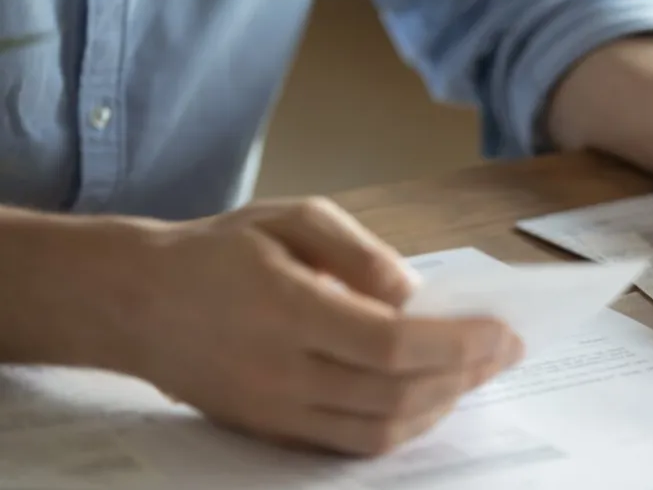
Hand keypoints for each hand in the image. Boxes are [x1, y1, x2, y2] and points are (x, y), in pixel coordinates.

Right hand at [108, 198, 522, 455]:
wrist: (134, 302)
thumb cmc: (218, 251)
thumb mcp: (291, 219)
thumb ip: (360, 252)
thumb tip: (417, 296)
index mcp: (287, 309)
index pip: (392, 345)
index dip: (458, 344)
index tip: (504, 330)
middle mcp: (282, 370)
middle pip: (396, 394)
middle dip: (465, 375)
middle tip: (505, 350)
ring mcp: (275, 410)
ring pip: (378, 430)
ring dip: (440, 406)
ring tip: (476, 373)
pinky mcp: (271, 432)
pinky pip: (350, 445)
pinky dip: (401, 427)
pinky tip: (428, 398)